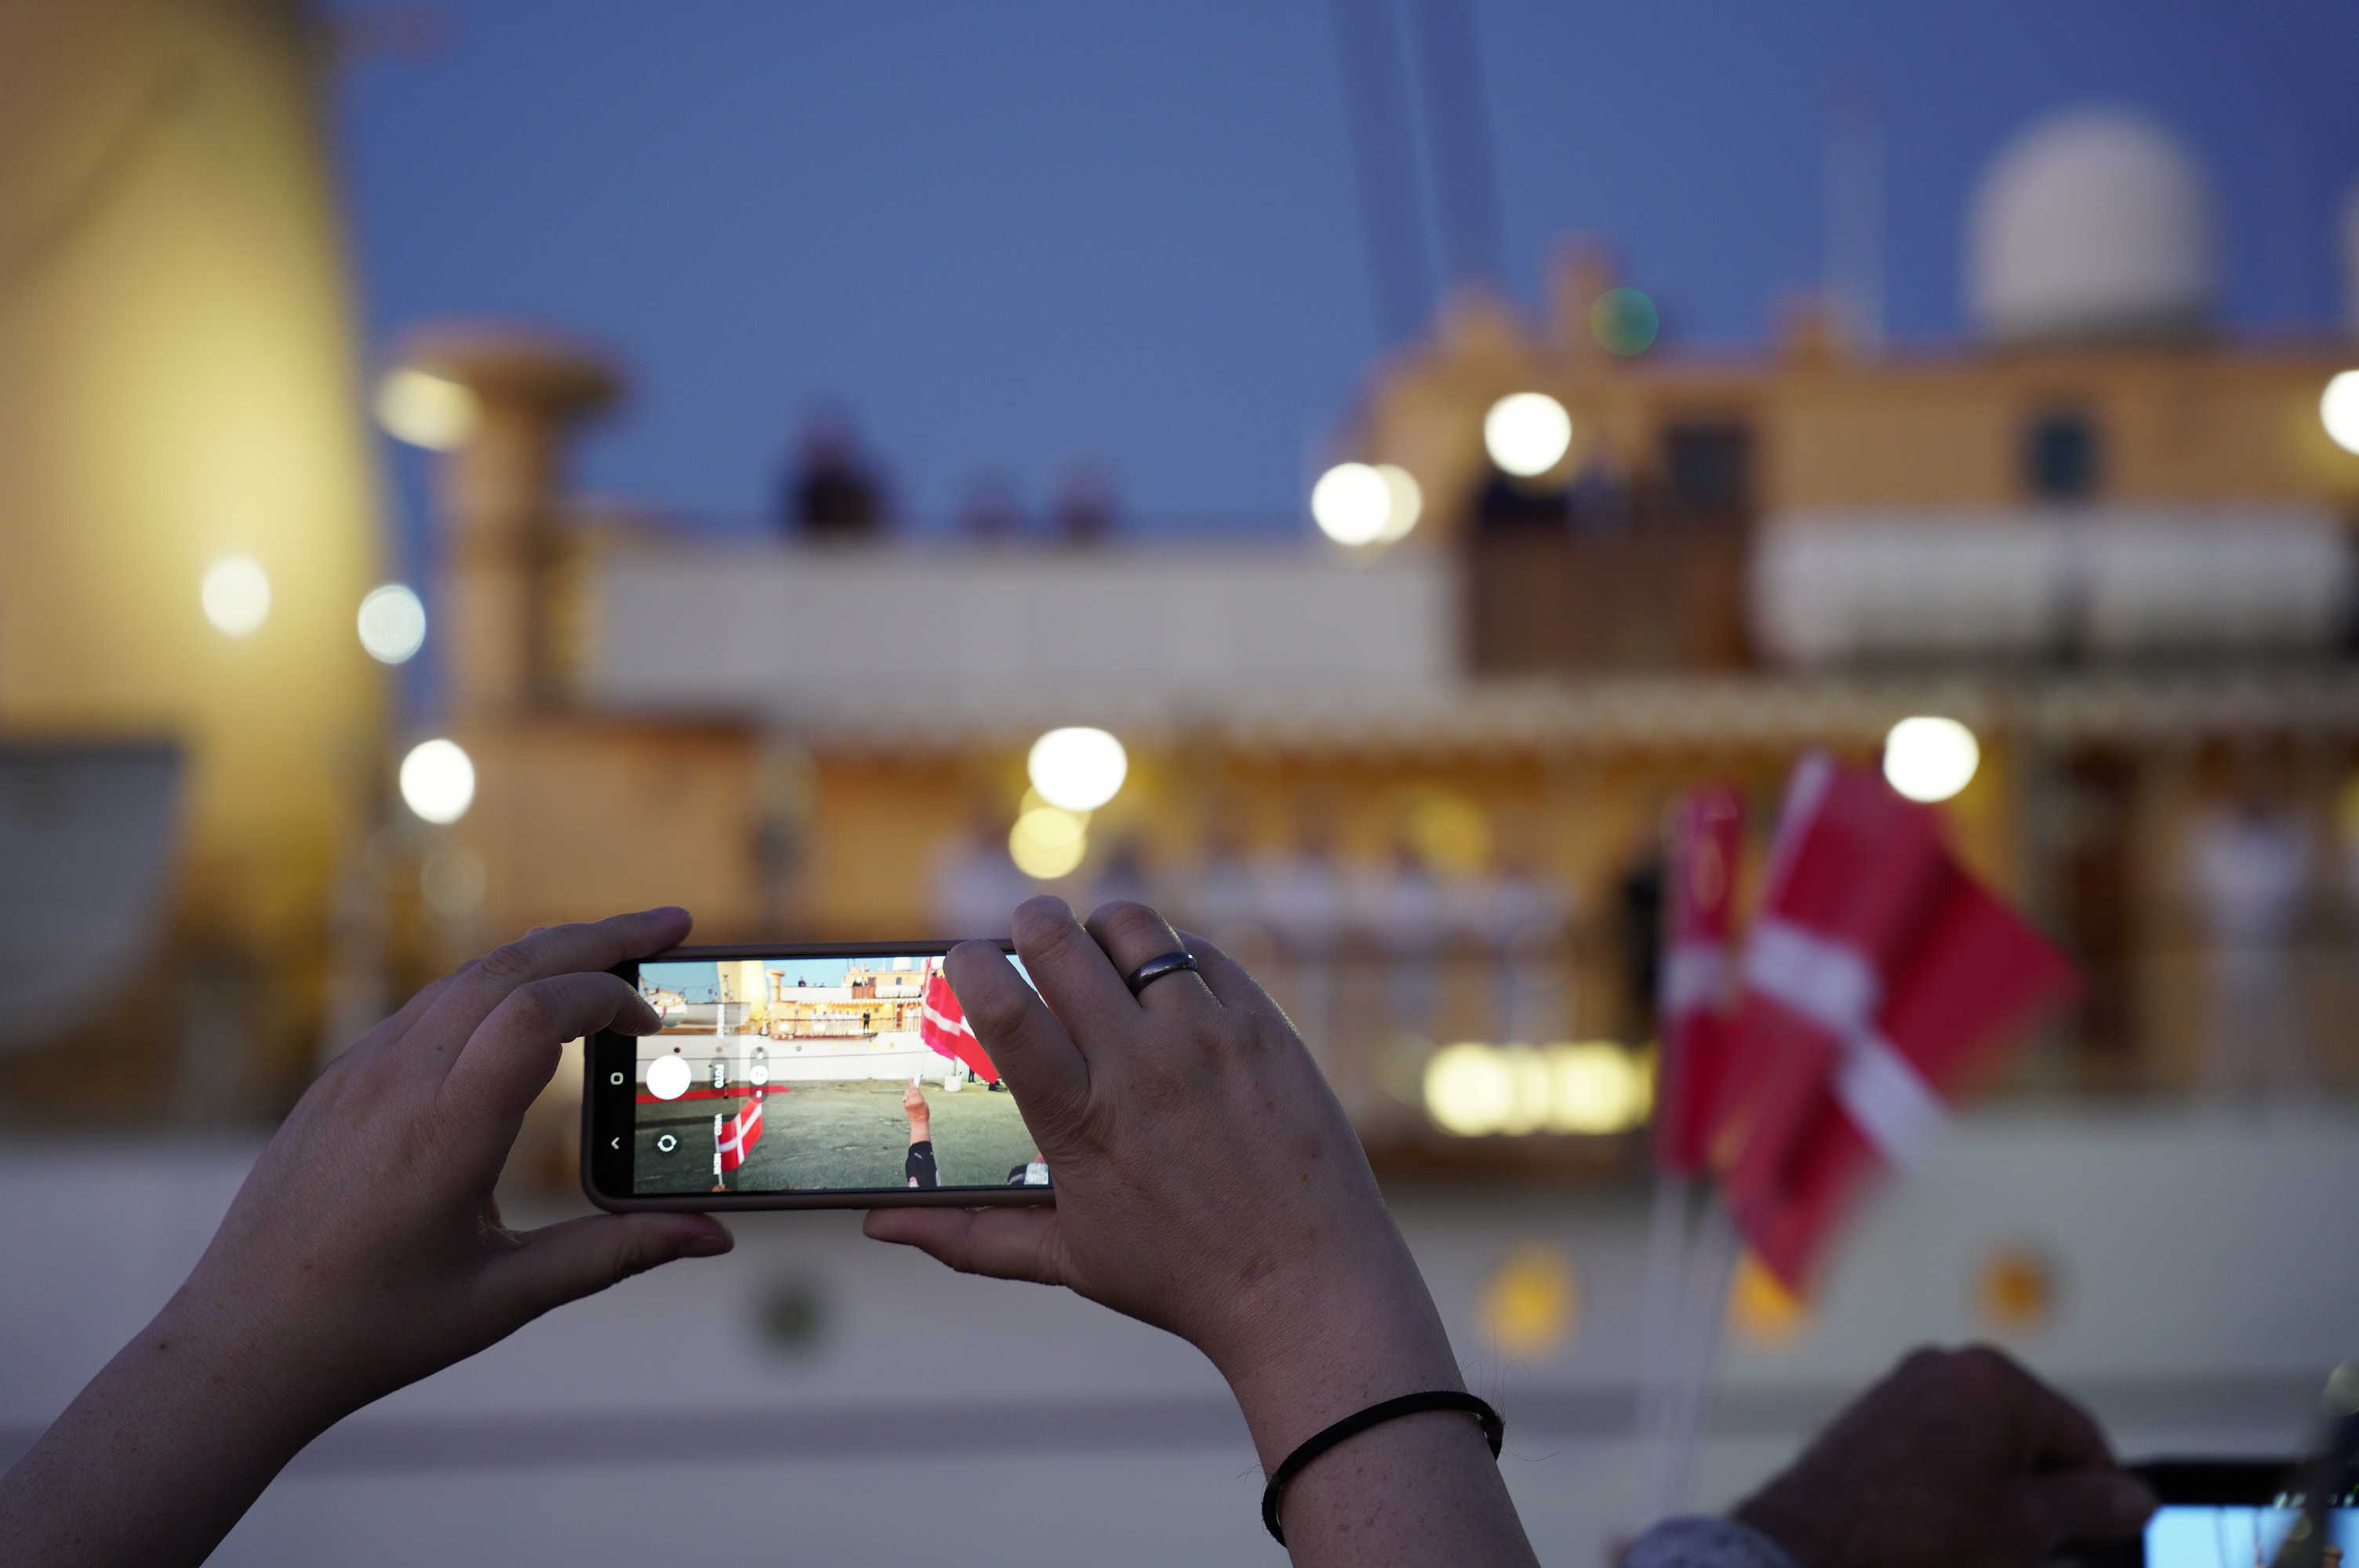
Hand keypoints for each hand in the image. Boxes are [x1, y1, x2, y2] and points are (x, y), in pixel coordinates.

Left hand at [0, 908, 734, 1567]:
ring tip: (612, 953)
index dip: (607, 996)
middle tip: (672, 922)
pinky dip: (496, 984)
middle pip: (509, 966)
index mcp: (442, 1135)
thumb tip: (716, 1237)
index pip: (534, 1013)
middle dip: (600, 935)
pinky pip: (428, 1004)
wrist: (238, 1343)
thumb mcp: (506, 1298)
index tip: (653, 1022)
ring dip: (546, 952)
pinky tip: (529, 1007)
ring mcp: (360, 1073)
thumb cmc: (374, 1329)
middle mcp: (397, 1084)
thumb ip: (615, 1253)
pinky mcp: (339, 1081)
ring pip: (466, 976)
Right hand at [864, 897, 1535, 1564]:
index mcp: (1080, 1120)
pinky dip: (1175, 956)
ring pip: (1137, 929)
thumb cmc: (1179, 1278)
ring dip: (1105, 929)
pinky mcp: (1264, 1028)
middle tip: (1028, 935)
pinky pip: (1205, 953)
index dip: (970, 965)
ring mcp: (1208, 1039)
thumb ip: (966, 1236)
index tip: (962, 957)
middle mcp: (1142, 1067)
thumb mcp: (1066, 1259)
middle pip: (1061, 942)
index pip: (1003, 1009)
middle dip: (1031, 924)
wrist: (1307, 1287)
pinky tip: (1167, 983)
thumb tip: (876, 1226)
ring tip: (1100, 951)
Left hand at [903, 1078, 930, 1139]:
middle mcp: (911, 1101)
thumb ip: (919, 1096)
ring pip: (907, 1095)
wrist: (918, 1122)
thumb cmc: (924, 1113)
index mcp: (917, 1099)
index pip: (913, 1089)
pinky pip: (906, 1099)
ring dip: (909, 1094)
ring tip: (914, 1098)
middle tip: (914, 1087)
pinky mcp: (905, 1106)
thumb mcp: (924, 1103)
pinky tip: (912, 1102)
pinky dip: (908, 1098)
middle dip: (911, 1088)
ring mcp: (907, 1103)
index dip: (912, 1083)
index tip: (910, 1079)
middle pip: (909, 1090)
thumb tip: (915, 1090)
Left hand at [1733, 1345, 2156, 1567]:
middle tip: (2034, 1546)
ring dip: (2000, 1491)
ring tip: (1982, 1542)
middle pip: (2033, 1435)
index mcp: (1992, 1379)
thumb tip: (2135, 1498)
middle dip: (2043, 1492)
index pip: (2082, 1435)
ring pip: (1987, 1443)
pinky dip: (1957, 1483)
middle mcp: (1946, 1367)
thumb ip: (2090, 1507)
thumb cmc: (1906, 1535)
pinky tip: (1945, 1528)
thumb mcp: (2022, 1528)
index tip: (2102, 1535)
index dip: (2100, 1494)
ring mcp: (1906, 1388)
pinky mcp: (1876, 1415)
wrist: (1808, 1549)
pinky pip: (1942, 1445)